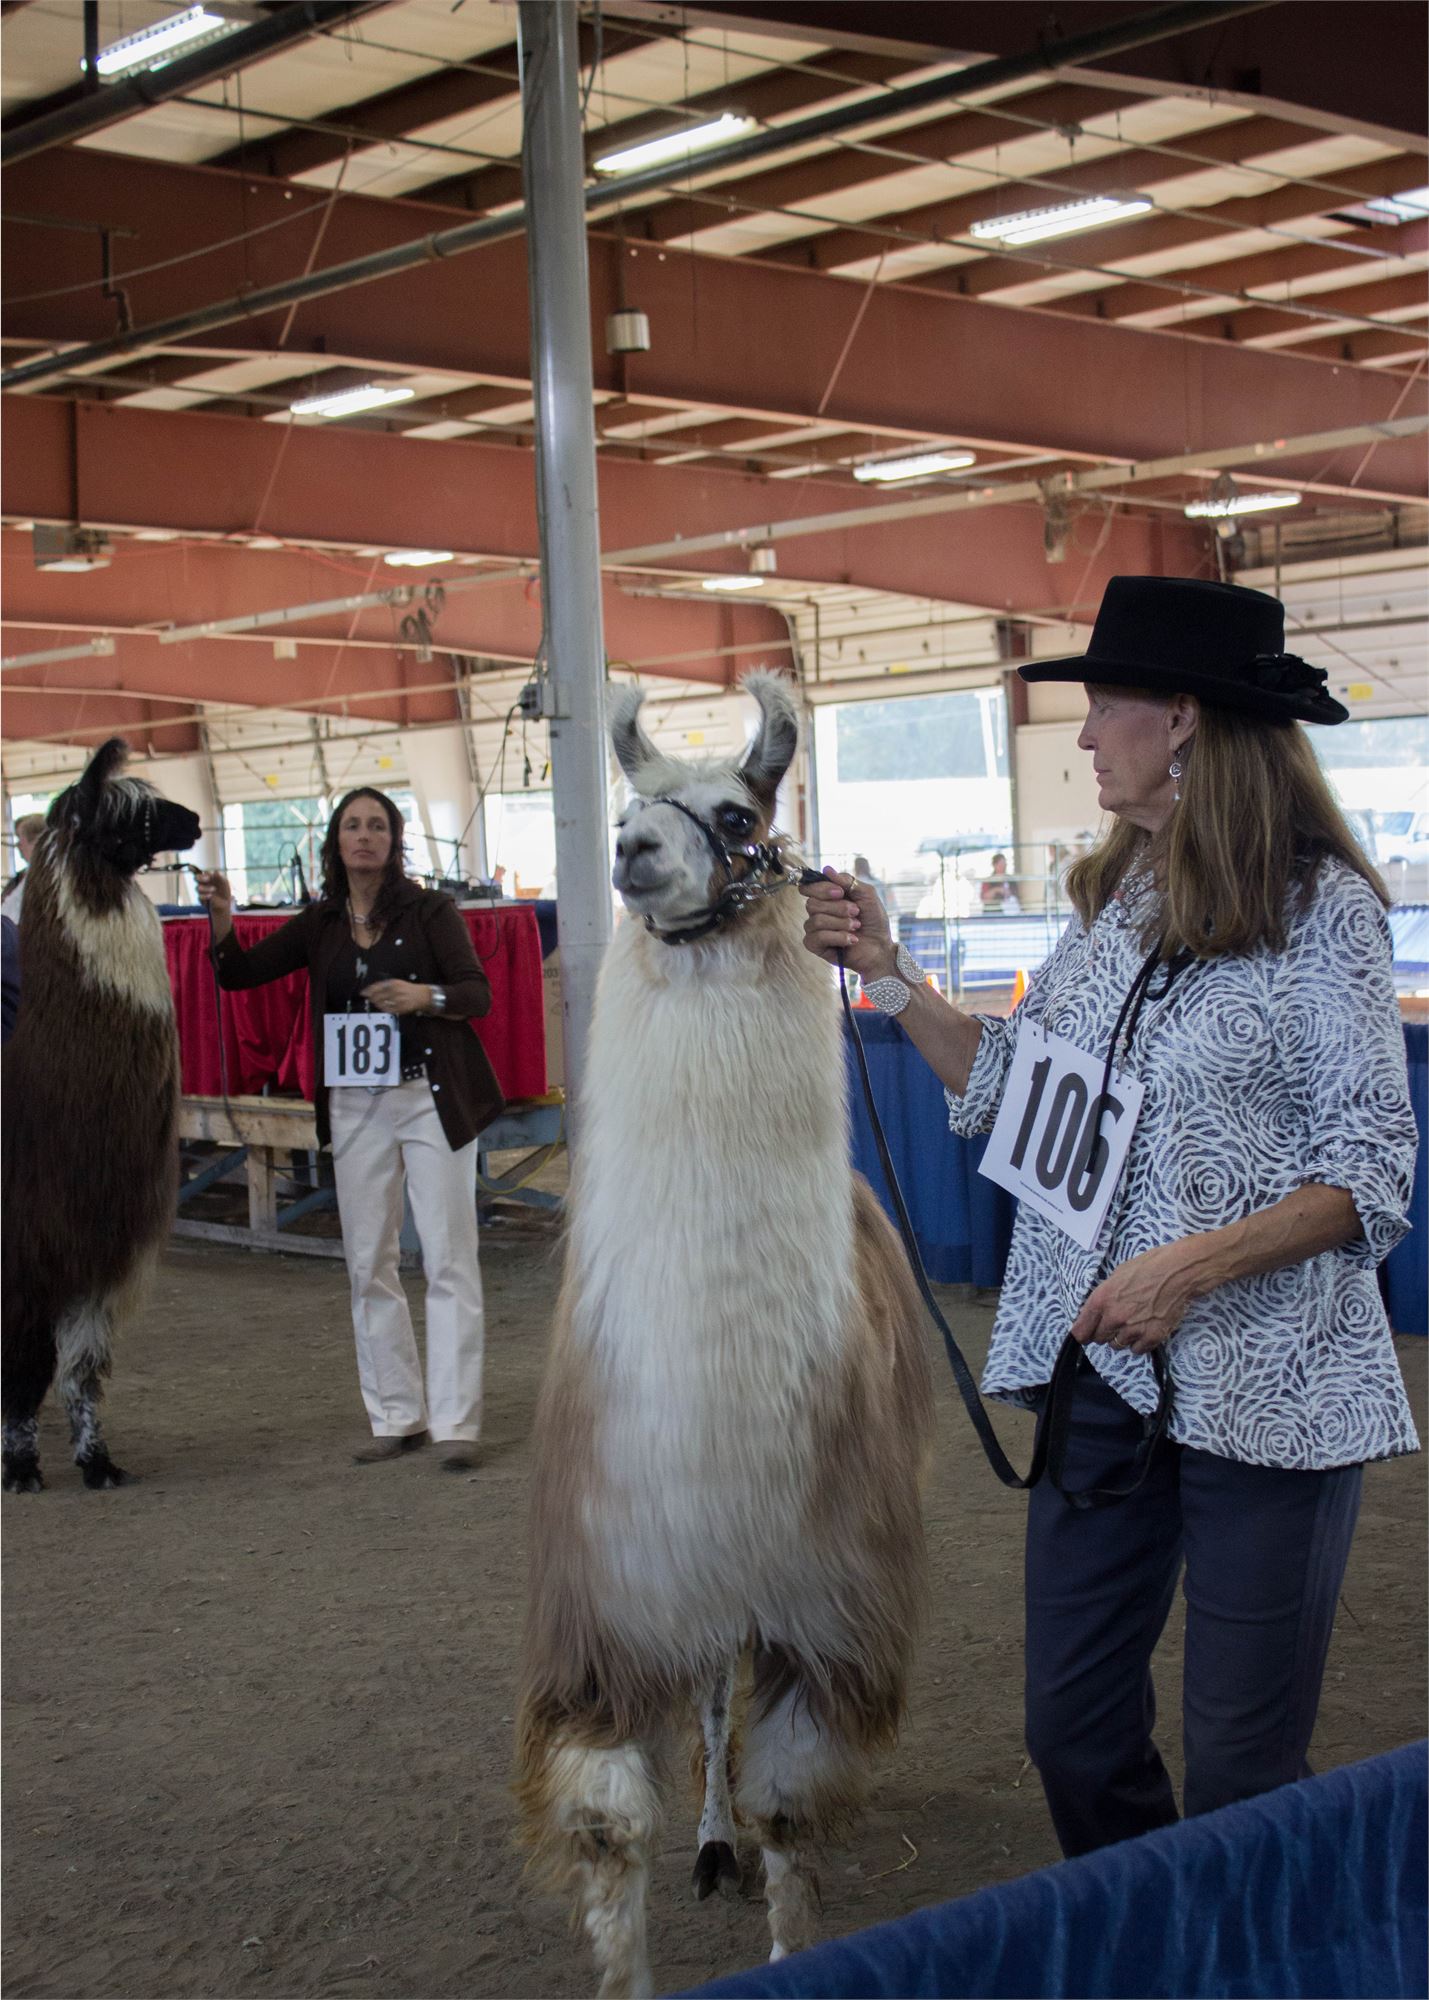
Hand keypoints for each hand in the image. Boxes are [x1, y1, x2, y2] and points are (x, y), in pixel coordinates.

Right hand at [194, 870, 232, 920]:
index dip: (198, 870)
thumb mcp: (225, 883)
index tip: (205, 871)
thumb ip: (221, 877)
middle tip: (208, 878)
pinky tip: (210, 895)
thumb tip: (216, 872)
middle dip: (200, 877)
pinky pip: (199, 896)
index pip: (200, 871)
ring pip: (198, 887)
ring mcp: (201, 890)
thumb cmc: (224, 890)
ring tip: (214, 889)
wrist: (225, 902)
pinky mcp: (201, 898)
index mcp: (207, 876)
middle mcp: (202, 883)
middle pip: (196, 877)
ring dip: (206, 888)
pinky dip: (205, 895)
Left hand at [361, 979, 431, 1016]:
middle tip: (368, 999)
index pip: (378, 986)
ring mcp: (399, 1000)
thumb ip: (385, 985)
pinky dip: (384, 1009)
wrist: (421, 995)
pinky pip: (389, 1009)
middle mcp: (396, 991)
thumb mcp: (397, 983)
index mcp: (395, 983)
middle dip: (372, 998)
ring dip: (377, 1004)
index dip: (369, 990)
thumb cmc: (407, 988)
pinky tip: (382, 1007)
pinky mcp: (402, 1008)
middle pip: (379, 996)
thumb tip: (371, 990)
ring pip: (383, 1003)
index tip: (363, 993)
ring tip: (375, 1003)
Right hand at [798, 869, 896, 982]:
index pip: (808, 888)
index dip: (821, 888)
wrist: (881, 947)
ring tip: (856, 927)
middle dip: (838, 908)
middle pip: (812, 904)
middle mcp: (818, 912)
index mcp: (827, 897)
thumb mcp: (867, 895)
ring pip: (816, 921)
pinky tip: (851, 940)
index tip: (840, 892)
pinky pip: (817, 937)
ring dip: (841, 923)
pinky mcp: (815, 946)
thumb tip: (826, 869)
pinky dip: (838, 937)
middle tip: (856, 912)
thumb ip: (848, 881)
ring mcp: (815, 929)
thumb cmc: (874, 921)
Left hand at [1069, 1240, 1202, 1356]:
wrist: (1178, 1272)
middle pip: (1099, 1339)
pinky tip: (1145, 1330)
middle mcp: (1114, 1317)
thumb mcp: (1117, 1275)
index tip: (1086, 1334)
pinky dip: (1139, 1343)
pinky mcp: (1152, 1337)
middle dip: (1104, 1332)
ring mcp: (1133, 1329)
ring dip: (1122, 1337)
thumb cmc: (1148, 1267)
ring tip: (1134, 1323)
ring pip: (1118, 1345)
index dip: (1083, 1333)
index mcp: (1101, 1300)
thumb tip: (1097, 1312)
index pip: (1081, 1330)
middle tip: (1115, 1324)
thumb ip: (1104, 1296)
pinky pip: (1137, 1350)